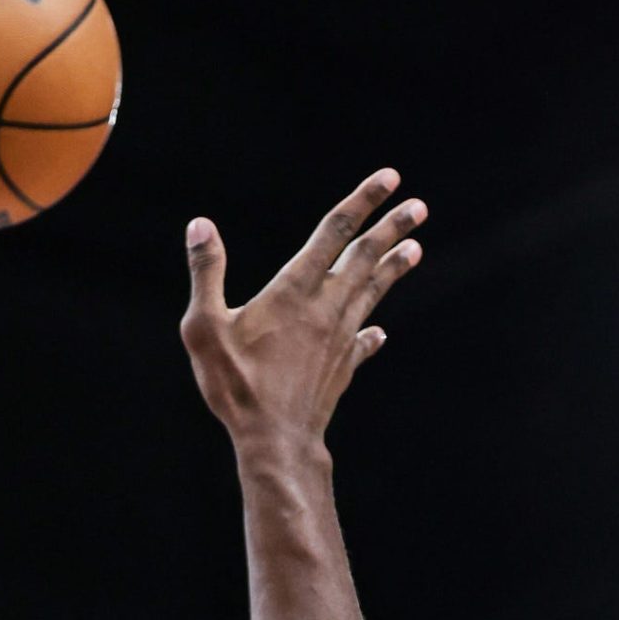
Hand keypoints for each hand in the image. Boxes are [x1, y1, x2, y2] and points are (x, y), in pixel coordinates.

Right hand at [180, 168, 426, 448]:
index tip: (390, 178)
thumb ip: (206, 273)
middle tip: (418, 207)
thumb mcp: (205, 328)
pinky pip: (362, 341)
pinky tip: (378, 330)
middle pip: (364, 257)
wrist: (276, 442)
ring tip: (415, 247)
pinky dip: (370, 330)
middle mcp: (326, 308)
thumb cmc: (236, 386)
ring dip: (392, 266)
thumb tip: (200, 225)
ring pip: (371, 292)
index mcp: (294, 290)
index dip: (362, 201)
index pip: (334, 232)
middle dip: (392, 228)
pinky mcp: (342, 368)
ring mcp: (339, 339)